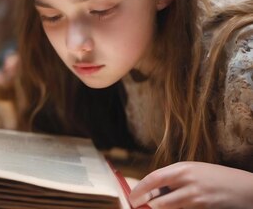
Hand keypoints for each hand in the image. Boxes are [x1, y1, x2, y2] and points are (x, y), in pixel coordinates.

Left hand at [129, 161, 252, 208]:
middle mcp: (188, 180)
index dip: (140, 189)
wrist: (244, 187)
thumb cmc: (216, 178)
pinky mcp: (204, 206)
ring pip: (169, 208)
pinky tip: (178, 208)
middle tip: (138, 208)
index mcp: (182, 168)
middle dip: (147, 206)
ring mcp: (196, 195)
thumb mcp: (194, 171)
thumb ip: (174, 178)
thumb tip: (152, 190)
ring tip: (156, 207)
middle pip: (159, 199)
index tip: (131, 197)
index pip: (154, 178)